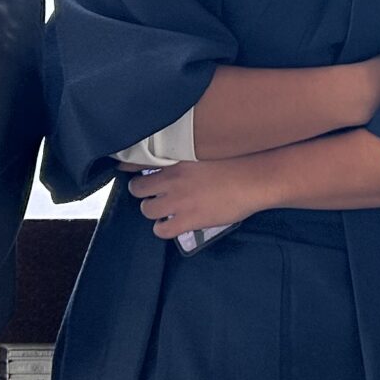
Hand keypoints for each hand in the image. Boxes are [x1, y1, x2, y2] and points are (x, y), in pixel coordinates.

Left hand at [129, 158, 268, 240]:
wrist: (255, 179)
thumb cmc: (237, 161)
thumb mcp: (206, 149)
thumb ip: (187, 153)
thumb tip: (175, 158)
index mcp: (176, 158)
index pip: (137, 160)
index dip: (127, 166)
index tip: (124, 168)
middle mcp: (172, 178)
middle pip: (137, 188)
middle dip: (142, 192)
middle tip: (151, 193)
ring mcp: (179, 200)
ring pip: (147, 210)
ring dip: (152, 210)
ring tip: (162, 209)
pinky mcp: (188, 219)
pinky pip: (161, 230)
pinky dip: (162, 228)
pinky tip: (171, 224)